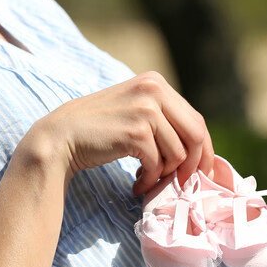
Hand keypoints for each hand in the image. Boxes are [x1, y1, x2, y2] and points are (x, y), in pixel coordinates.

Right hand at [33, 71, 213, 192]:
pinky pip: (158, 164)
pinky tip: (136, 183)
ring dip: (164, 175)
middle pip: (196, 135)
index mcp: (156, 83)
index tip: (201, 172)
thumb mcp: (136, 112)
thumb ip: (164, 119)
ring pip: (178, 154)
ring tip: (147, 180)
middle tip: (181, 183)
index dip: (203, 151)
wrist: (62, 136)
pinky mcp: (136, 131)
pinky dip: (149, 180)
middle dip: (192, 165)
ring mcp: (146, 109)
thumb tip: (199, 147)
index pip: (196, 120)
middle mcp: (154, 90)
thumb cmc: (101, 130)